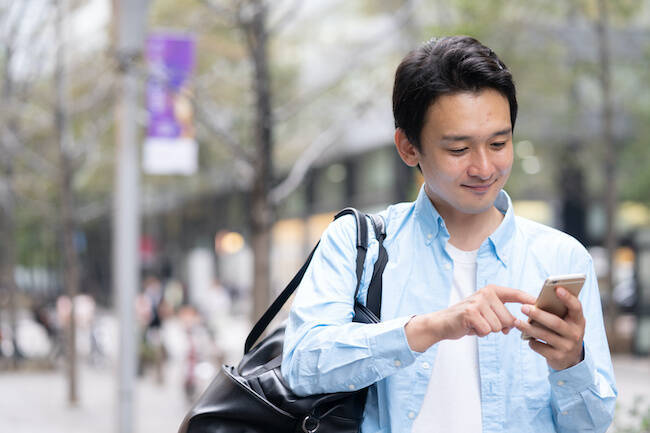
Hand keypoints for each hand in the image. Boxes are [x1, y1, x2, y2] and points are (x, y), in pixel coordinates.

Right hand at [405, 285, 535, 351]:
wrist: (443, 323)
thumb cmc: (467, 319)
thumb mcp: (486, 311)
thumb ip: (502, 314)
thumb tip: (518, 324)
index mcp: (492, 290)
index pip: (516, 294)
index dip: (530, 300)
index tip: (542, 304)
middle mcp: (486, 293)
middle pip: (509, 318)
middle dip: (499, 327)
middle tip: (483, 323)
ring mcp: (478, 302)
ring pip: (498, 326)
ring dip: (488, 330)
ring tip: (475, 324)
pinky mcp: (470, 313)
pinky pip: (487, 331)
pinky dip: (479, 333)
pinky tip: (470, 327)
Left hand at [515, 286, 584, 369]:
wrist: (570, 359)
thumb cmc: (563, 332)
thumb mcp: (566, 322)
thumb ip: (558, 311)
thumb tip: (536, 301)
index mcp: (578, 321)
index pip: (576, 307)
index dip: (568, 298)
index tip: (557, 288)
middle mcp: (576, 334)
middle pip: (555, 323)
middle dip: (538, 314)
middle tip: (523, 307)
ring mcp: (568, 347)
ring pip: (545, 335)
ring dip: (529, 328)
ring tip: (516, 322)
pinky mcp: (558, 358)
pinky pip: (541, 348)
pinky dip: (532, 341)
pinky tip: (526, 338)